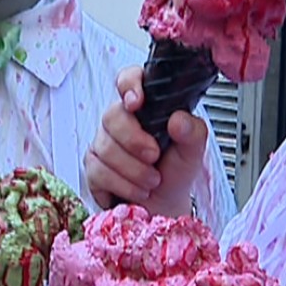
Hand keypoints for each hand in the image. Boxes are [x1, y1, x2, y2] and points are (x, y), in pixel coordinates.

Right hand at [83, 65, 207, 213]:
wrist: (164, 206)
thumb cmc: (175, 172)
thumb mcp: (193, 153)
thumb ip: (193, 133)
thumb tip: (178, 119)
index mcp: (146, 107)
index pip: (129, 79)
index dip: (129, 85)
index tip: (136, 102)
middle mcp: (120, 120)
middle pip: (112, 116)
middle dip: (134, 141)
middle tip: (154, 157)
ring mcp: (103, 142)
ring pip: (105, 148)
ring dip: (133, 170)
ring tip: (152, 181)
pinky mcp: (92, 167)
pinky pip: (98, 171)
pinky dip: (122, 185)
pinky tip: (137, 190)